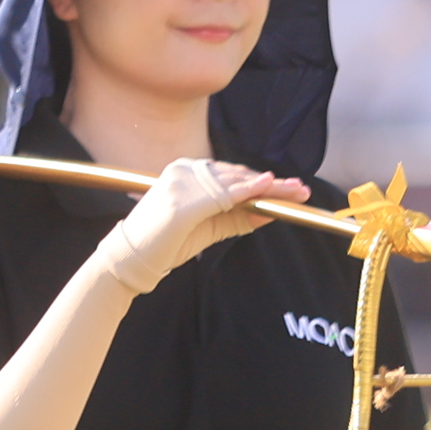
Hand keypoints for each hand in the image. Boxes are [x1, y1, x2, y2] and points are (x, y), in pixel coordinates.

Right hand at [89, 158, 303, 296]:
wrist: (130, 258)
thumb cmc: (164, 243)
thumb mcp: (206, 226)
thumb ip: (235, 217)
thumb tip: (269, 212)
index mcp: (183, 171)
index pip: (231, 174)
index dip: (262, 181)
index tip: (288, 186)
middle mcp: (182, 171)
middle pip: (238, 177)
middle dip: (272, 185)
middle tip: (300, 190)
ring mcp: (182, 184)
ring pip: (236, 183)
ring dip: (269, 187)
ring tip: (294, 191)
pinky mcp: (184, 202)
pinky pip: (224, 195)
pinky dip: (248, 191)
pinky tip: (267, 188)